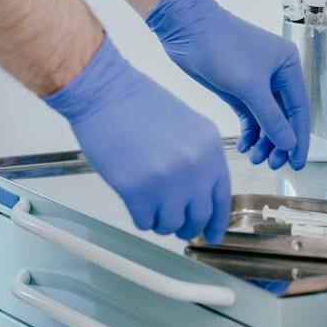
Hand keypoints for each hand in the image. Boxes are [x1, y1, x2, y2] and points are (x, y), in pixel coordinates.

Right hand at [44, 36, 232, 239]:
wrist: (105, 91)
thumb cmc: (139, 105)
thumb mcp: (188, 129)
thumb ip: (200, 161)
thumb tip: (200, 197)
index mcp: (210, 149)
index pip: (222, 197)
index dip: (216, 222)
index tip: (212, 235)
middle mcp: (194, 167)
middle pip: (198, 216)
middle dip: (186, 226)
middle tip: (177, 226)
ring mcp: (166, 181)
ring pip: (170, 224)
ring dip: (160, 221)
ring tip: (150, 203)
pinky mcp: (137, 191)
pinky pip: (145, 222)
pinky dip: (141, 217)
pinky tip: (135, 200)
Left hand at [146, 0, 310, 169]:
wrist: (187, 28)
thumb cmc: (221, 48)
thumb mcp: (249, 86)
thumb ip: (270, 117)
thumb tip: (289, 143)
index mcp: (288, 66)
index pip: (299, 109)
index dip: (299, 137)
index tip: (297, 163)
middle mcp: (277, 74)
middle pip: (284, 117)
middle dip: (279, 141)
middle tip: (273, 164)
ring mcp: (257, 83)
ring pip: (267, 119)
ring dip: (263, 140)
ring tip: (255, 158)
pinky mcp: (238, 89)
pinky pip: (250, 116)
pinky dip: (249, 132)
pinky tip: (244, 146)